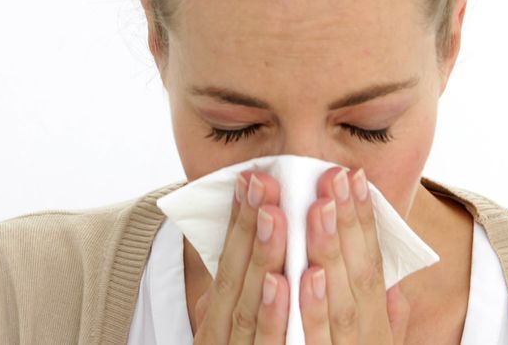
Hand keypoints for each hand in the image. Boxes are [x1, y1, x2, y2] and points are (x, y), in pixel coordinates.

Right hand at [192, 171, 290, 343]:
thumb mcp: (230, 330)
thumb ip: (240, 296)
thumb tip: (258, 236)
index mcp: (216, 325)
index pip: (226, 267)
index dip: (239, 223)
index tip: (251, 178)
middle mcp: (220, 340)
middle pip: (234, 280)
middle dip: (251, 228)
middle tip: (266, 181)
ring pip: (248, 308)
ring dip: (265, 257)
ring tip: (276, 214)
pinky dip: (277, 314)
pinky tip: (291, 280)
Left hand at [299, 167, 410, 343]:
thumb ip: (385, 321)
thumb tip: (394, 287)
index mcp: (375, 329)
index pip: (373, 268)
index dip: (364, 222)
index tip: (355, 175)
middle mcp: (363, 341)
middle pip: (359, 279)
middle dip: (347, 226)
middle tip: (332, 177)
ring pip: (335, 307)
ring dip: (325, 254)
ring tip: (315, 209)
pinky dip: (298, 313)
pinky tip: (281, 279)